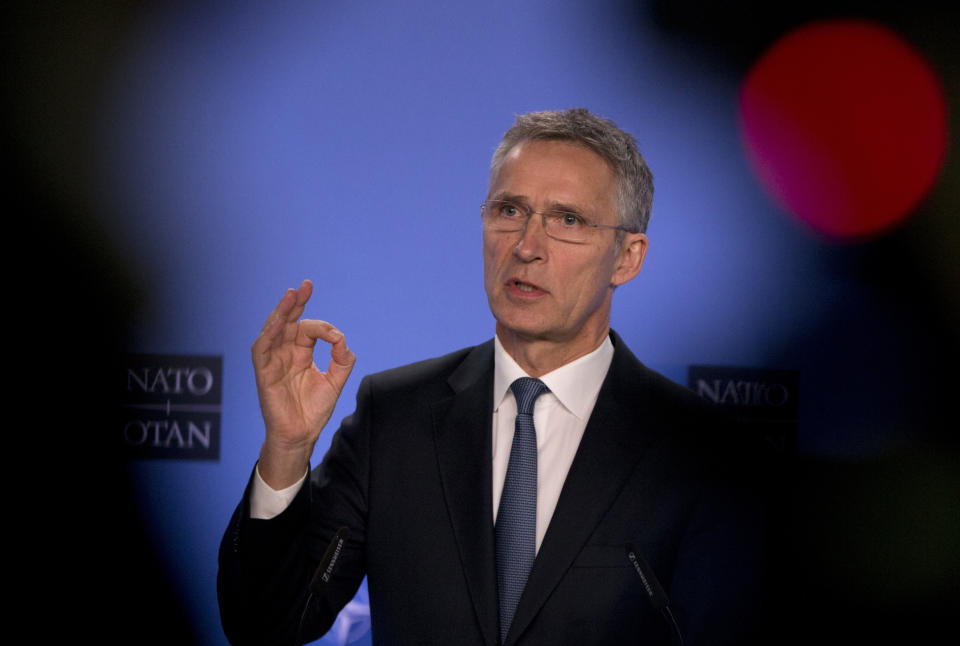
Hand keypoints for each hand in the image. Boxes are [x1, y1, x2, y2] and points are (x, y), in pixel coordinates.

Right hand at [252, 280, 355, 488]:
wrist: (302, 435)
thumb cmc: (314, 410)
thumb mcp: (335, 381)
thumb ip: (342, 359)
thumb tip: (341, 340)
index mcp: (301, 354)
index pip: (308, 329)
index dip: (323, 327)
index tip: (335, 337)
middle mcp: (285, 354)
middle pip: (288, 321)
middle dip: (296, 303)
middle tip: (306, 285)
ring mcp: (273, 362)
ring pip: (273, 329)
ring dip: (281, 312)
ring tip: (291, 295)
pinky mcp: (263, 373)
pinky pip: (261, 348)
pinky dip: (268, 333)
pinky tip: (278, 321)